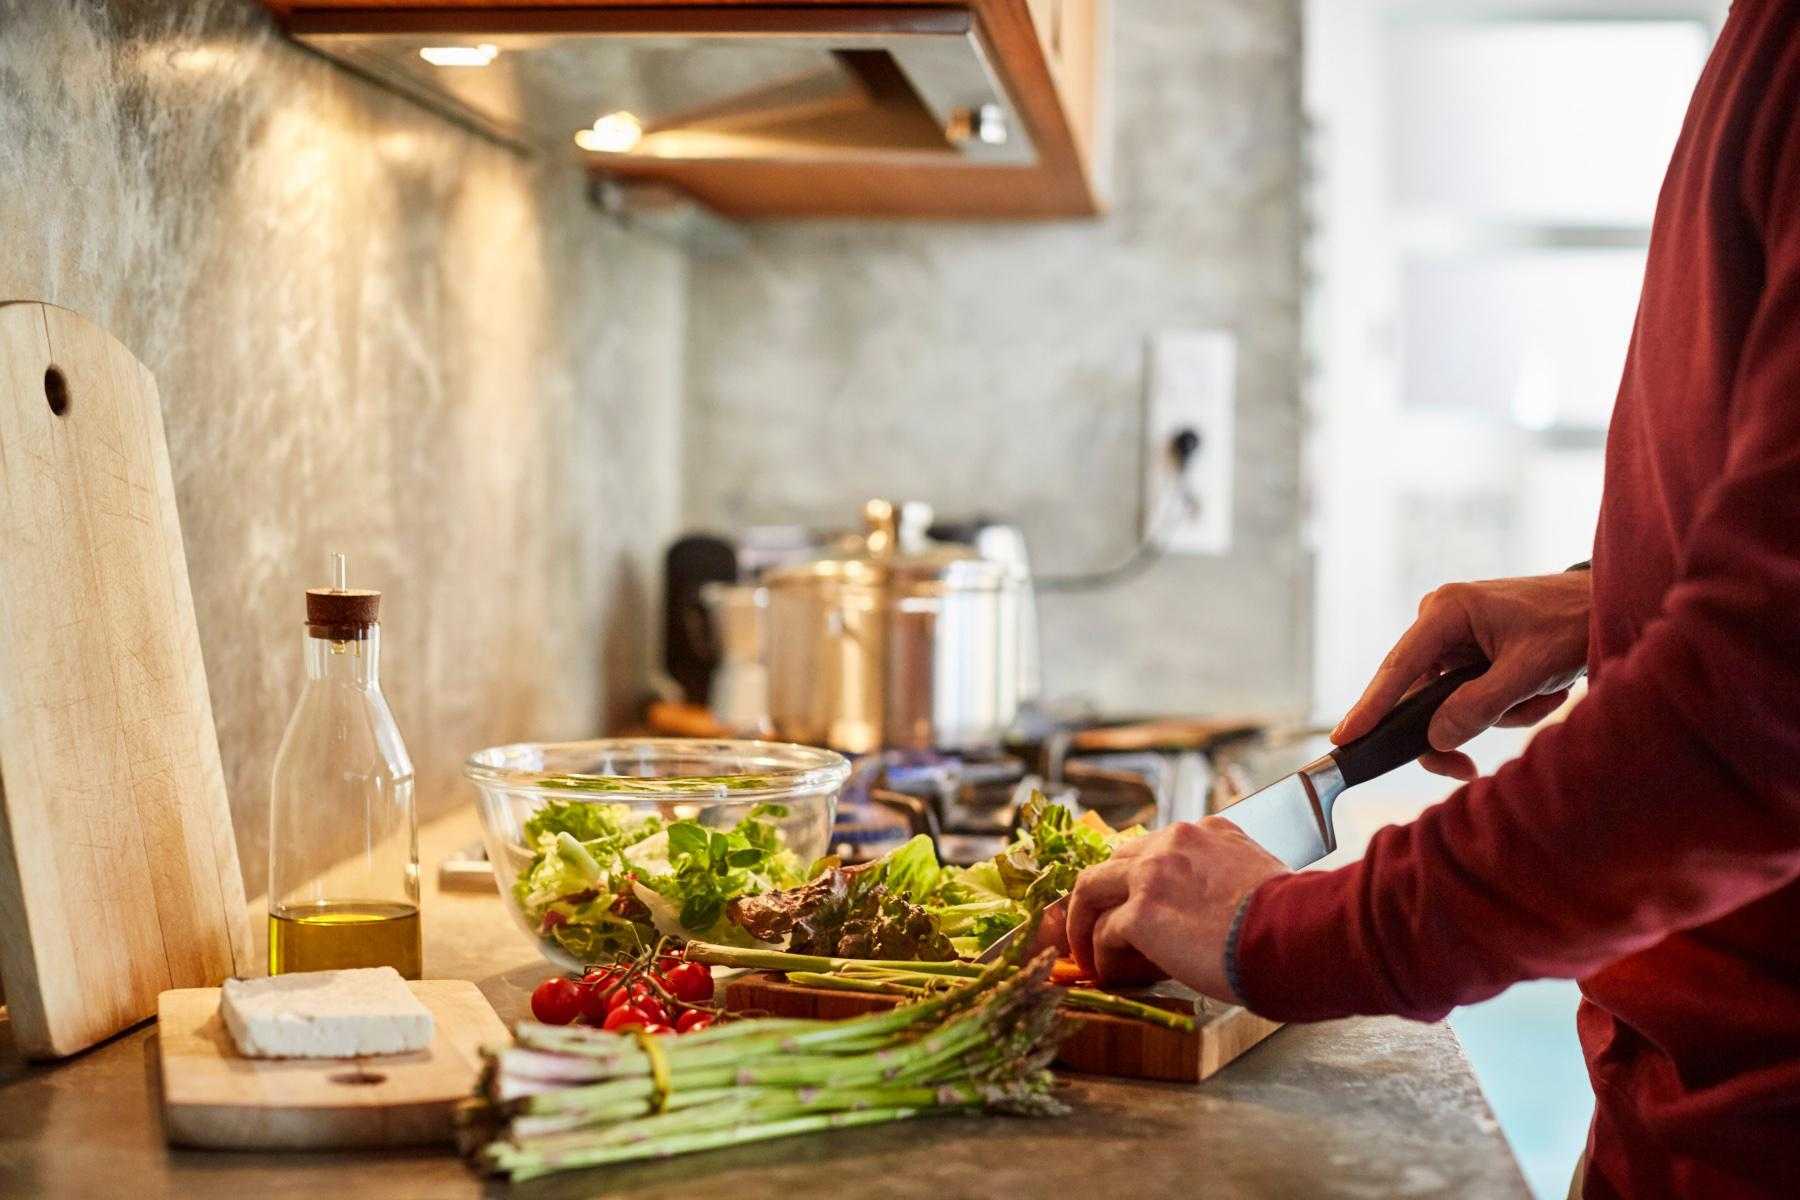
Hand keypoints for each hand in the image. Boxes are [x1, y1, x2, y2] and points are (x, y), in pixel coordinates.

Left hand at [1059, 818, 1287, 1000]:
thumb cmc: (1297, 920)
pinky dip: (1100, 956)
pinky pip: (1103, 932)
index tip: (1140, 906)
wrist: (1300, 935)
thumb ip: (1233, 880)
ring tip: (1088, 954)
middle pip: (1116, 861)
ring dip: (1084, 923)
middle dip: (1102, 895)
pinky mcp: (1141, 913)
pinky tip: (1110, 974)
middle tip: (1098, 926)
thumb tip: (1226, 914)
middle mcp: (1175, 842)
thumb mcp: (1265, 878)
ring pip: (1092, 888)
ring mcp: (1153, 874)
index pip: (1158, 847)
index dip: (1142, 880)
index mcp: (1209, 832)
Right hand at [1332, 571, 1591, 780]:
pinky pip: (1468, 697)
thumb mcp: (1529, 669)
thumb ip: (1479, 705)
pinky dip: (1504, 705)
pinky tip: (1539, 690)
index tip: (1343, 738)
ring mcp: (1453, 637)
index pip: (1399, 667)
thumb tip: (1435, 738)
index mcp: (1446, 610)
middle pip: (1420, 694)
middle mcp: (1440, 620)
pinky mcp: (1469, 651)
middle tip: (1465, 768)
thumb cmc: (1571, 624)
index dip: (1371, 707)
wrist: (1605, 603)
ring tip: (1543, 694)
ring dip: (1497, 713)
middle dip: (1457, 725)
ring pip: (1448, 702)